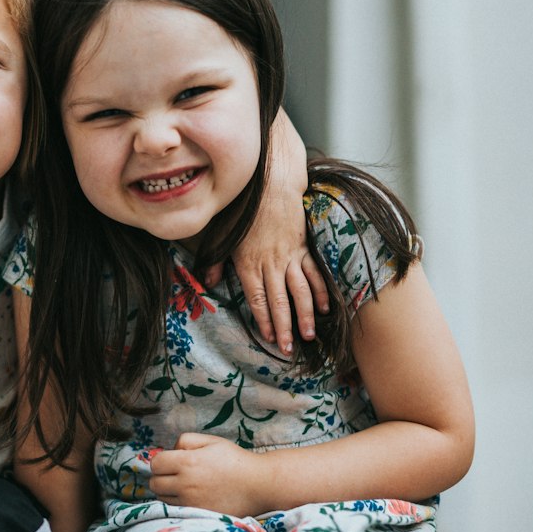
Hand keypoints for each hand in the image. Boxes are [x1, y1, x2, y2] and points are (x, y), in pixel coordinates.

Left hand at [149, 433, 265, 516]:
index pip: (155, 464)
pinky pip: (175, 510)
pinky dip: (177, 503)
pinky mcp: (197, 514)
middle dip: (161, 477)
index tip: (170, 462)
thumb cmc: (235, 460)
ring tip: (184, 486)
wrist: (258, 484)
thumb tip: (170, 451)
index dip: (161, 461)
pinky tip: (190, 497)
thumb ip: (186, 440)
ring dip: (168, 492)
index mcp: (188, 462)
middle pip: (155, 483)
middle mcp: (186, 484)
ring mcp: (190, 502)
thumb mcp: (211, 441)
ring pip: (162, 499)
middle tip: (175, 474)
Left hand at [201, 108, 328, 350]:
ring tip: (309, 335)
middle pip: (279, 302)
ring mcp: (289, 256)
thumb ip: (215, 260)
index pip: (257, 300)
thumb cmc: (243, 206)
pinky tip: (324, 307)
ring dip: (305, 315)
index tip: (269, 339)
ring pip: (300, 291)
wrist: (271, 181)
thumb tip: (208, 280)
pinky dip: (321, 290)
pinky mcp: (303, 246)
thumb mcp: (221, 233)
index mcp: (248, 263)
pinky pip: (314, 272)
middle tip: (288, 350)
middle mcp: (270, 263)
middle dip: (284, 328)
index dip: (264, 321)